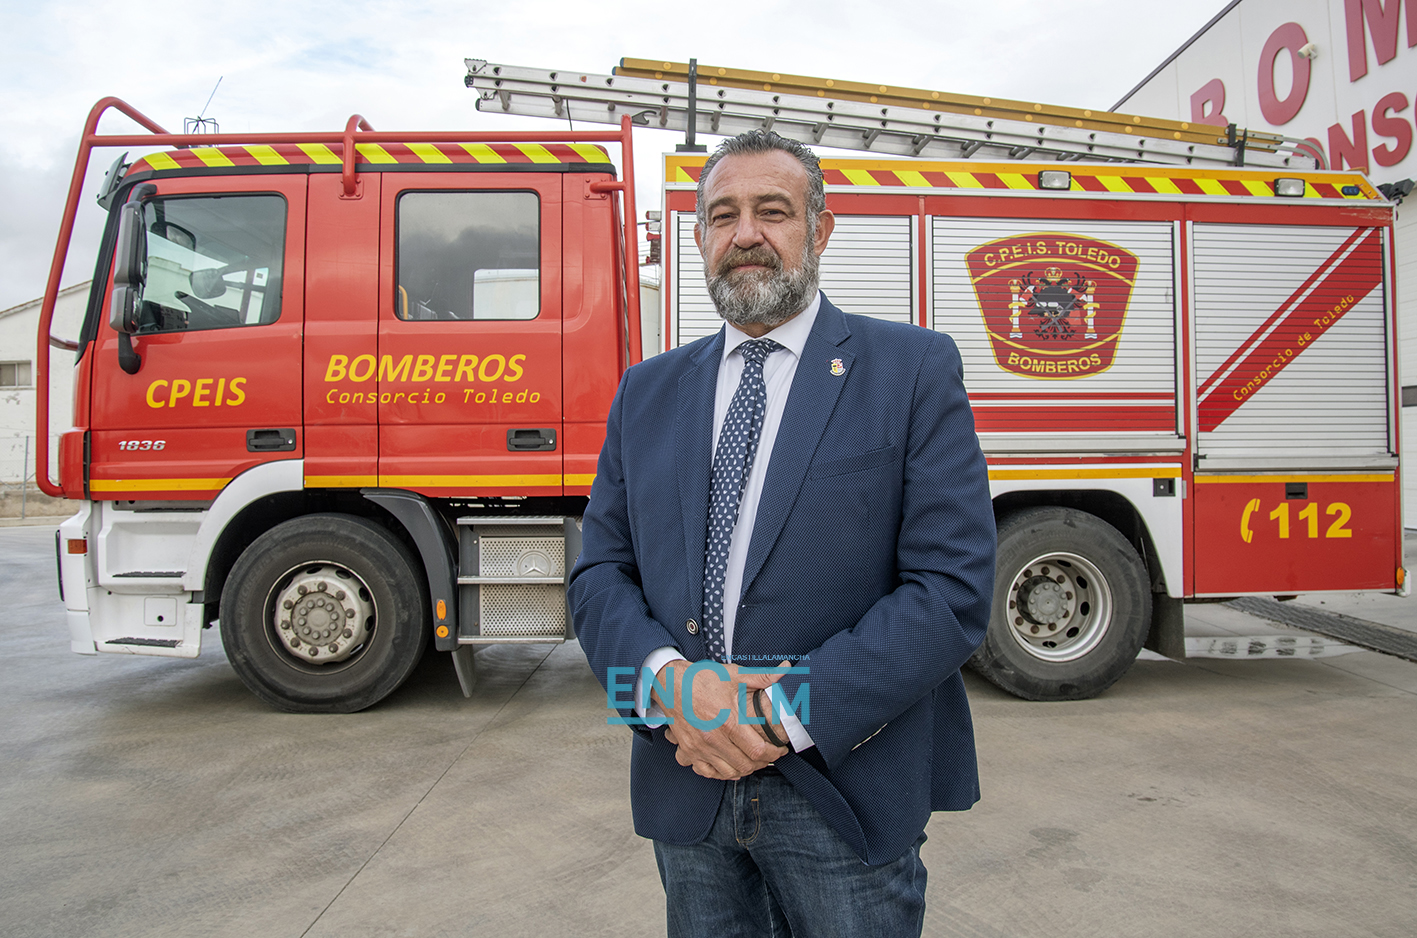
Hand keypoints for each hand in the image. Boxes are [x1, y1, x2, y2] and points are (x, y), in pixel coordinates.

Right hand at [655, 659, 788, 779]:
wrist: (669, 683)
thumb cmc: (701, 679)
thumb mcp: (733, 674)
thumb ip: (762, 676)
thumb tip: (786, 669)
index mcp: (728, 722)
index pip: (758, 751)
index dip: (774, 754)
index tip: (779, 750)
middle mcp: (713, 739)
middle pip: (745, 765)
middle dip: (761, 764)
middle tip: (768, 756)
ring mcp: (699, 747)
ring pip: (727, 773)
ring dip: (743, 770)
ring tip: (751, 761)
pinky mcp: (688, 750)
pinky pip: (705, 772)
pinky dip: (719, 773)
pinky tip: (727, 765)